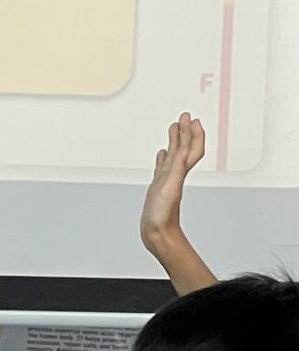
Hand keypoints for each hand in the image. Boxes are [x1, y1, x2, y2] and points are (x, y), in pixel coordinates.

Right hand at [141, 114, 206, 253]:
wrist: (158, 234)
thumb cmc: (163, 216)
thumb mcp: (169, 190)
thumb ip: (176, 171)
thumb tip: (181, 151)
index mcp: (179, 173)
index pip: (190, 149)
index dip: (193, 134)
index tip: (191, 119)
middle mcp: (175, 174)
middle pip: (184, 148)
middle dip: (185, 131)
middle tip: (184, 116)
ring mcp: (167, 180)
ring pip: (173, 155)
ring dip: (175, 141)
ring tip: (174, 128)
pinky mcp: (158, 187)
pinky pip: (162, 167)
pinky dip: (163, 158)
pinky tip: (161, 154)